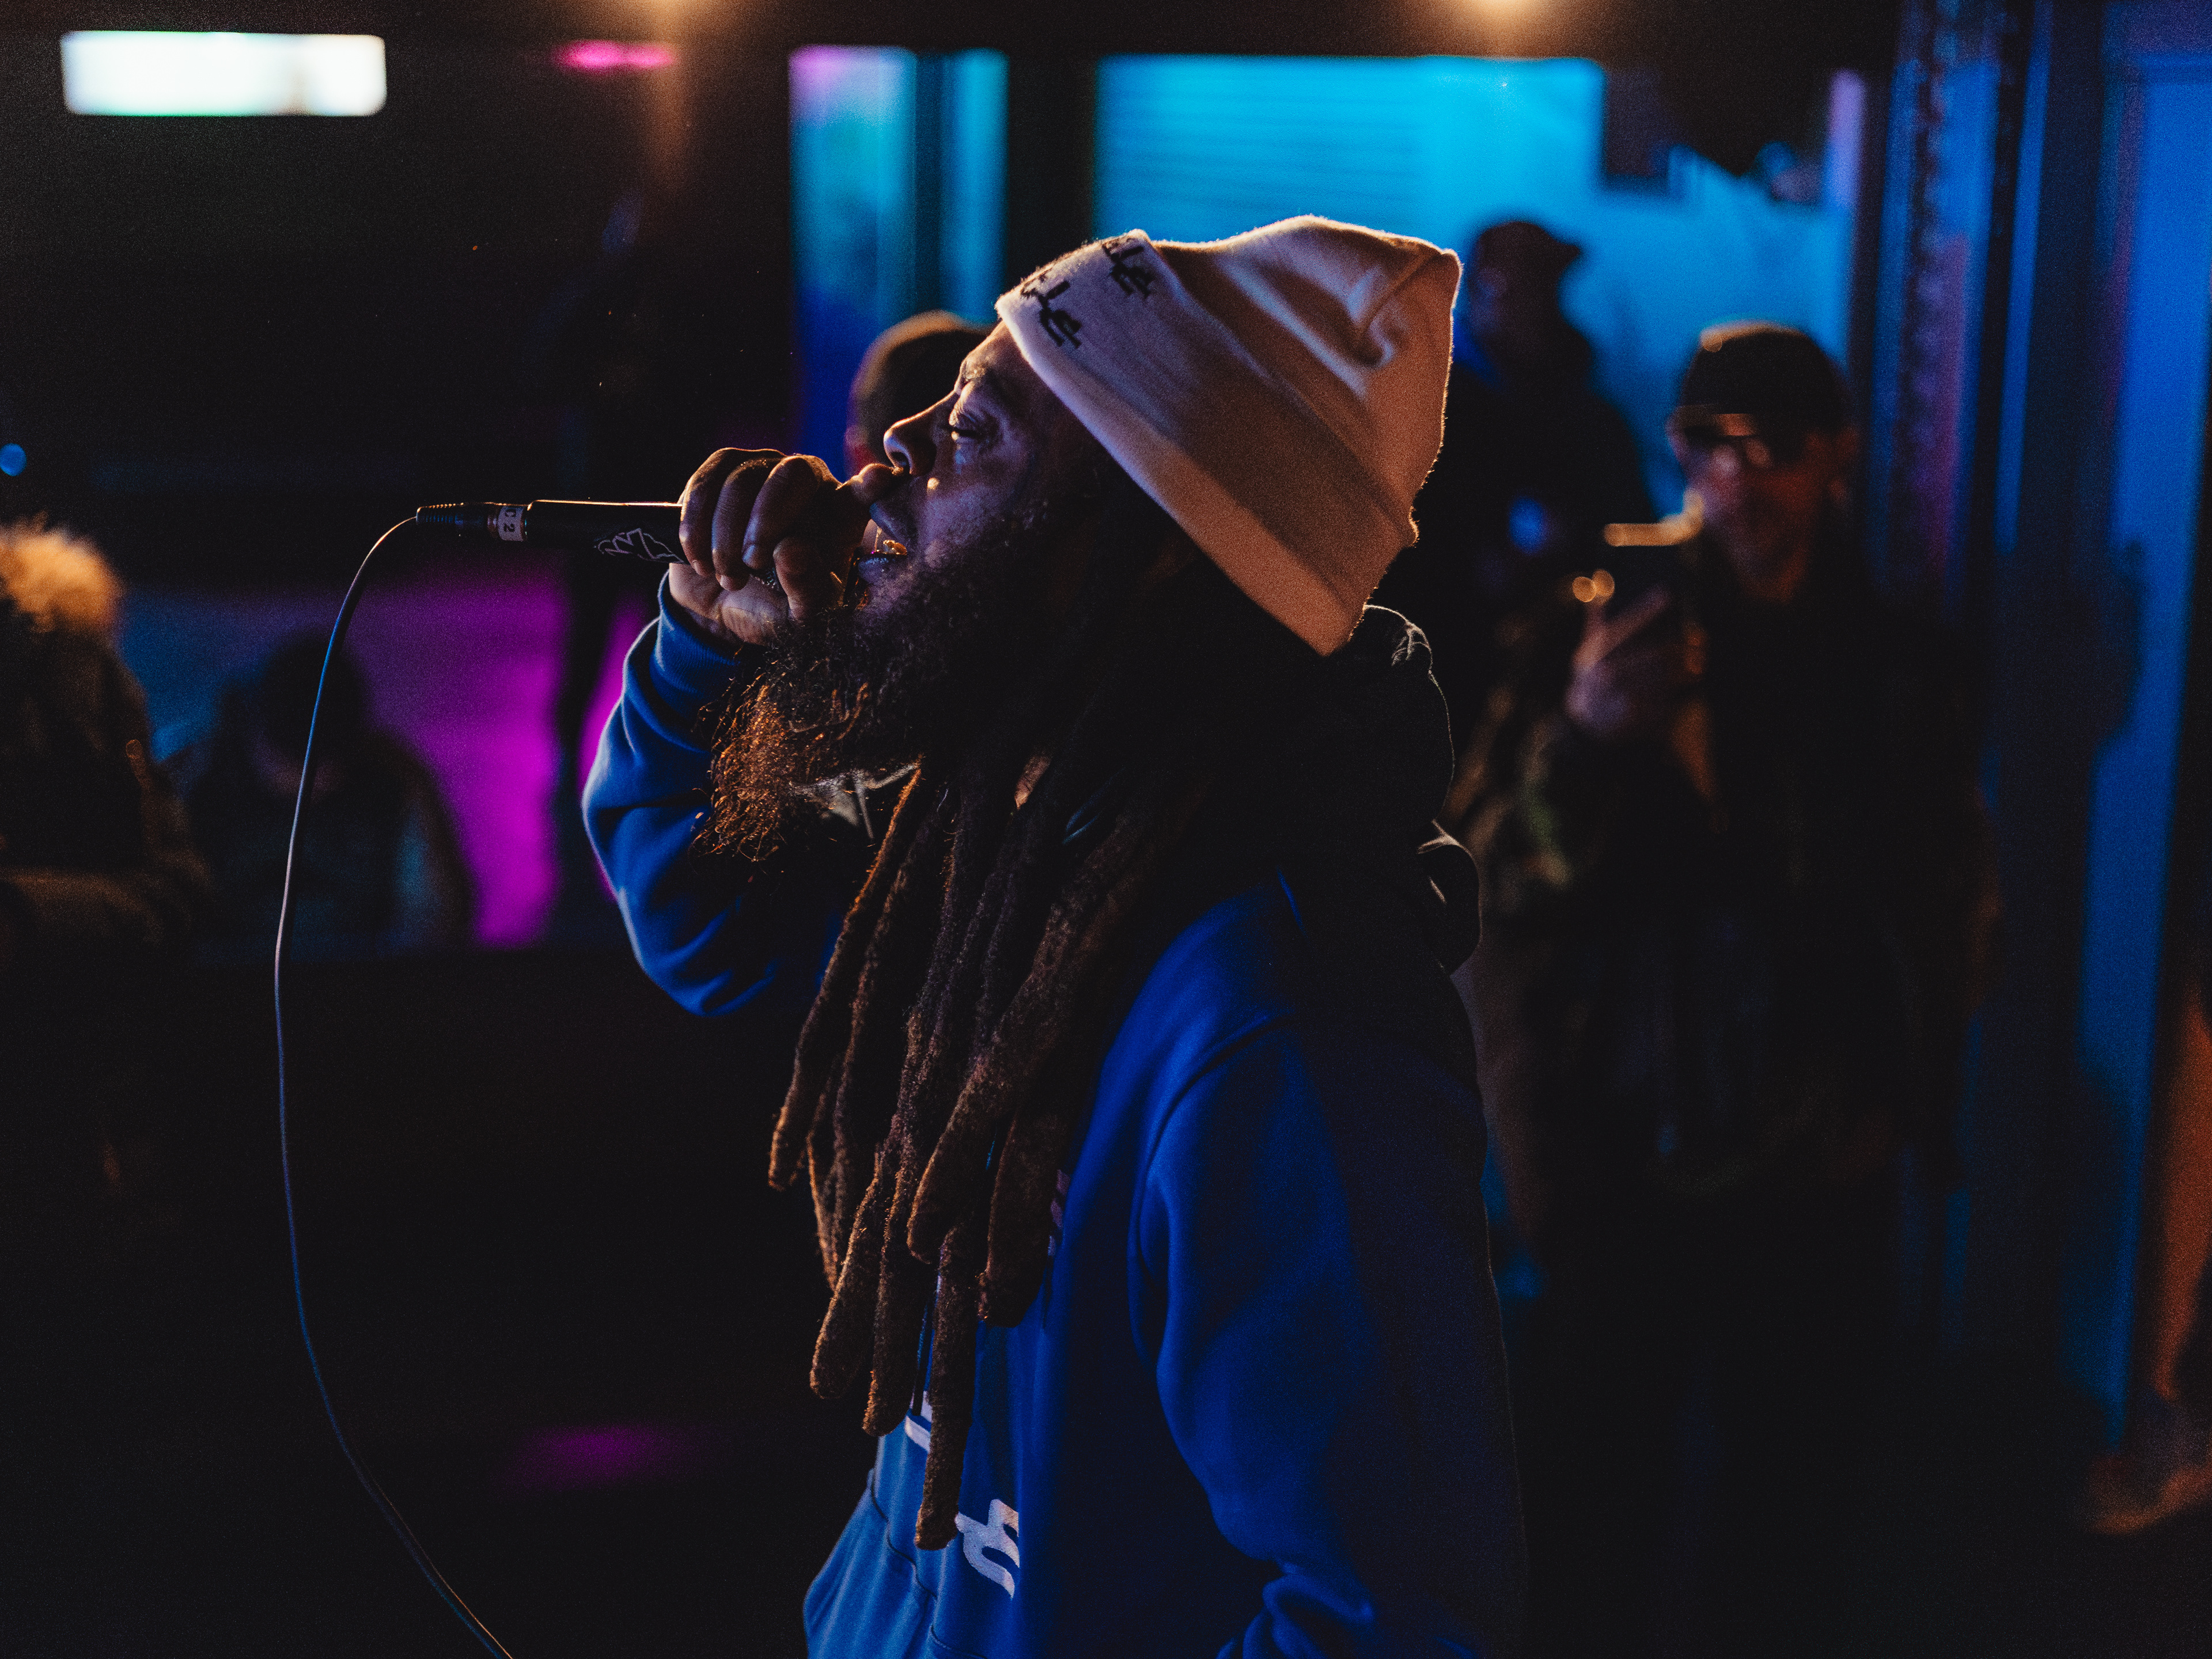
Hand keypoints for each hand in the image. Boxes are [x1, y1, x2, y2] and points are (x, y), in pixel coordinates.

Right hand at [666, 449, 896, 649]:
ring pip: (742, 479)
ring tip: (728, 577)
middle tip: (751, 563)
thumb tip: (791, 550)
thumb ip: (805, 589)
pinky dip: (696, 525)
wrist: (719, 601)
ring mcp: (764, 468)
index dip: (870, 485)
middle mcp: (809, 482)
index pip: (863, 493)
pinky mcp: (722, 469)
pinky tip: (699, 559)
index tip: (880, 479)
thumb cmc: (773, 606)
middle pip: (793, 474)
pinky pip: (706, 483)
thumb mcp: (796, 615)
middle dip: (766, 519)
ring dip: (726, 534)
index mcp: (841, 516)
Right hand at [1563, 585, 1695, 742]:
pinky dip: (1679, 693)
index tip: (1668, 593)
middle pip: (1658, 653)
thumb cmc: (1592, 680)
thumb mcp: (1588, 651)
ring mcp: (1621, 695)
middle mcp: (1608, 673)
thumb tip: (1602, 585)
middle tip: (1698, 641)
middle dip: (1682, 647)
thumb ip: (1597, 620)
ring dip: (1686, 670)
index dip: (1648, 608)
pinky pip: (1668, 699)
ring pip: (1667, 676)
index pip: (1627, 625)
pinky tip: (1682, 687)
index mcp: (1598, 653)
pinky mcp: (1636, 716)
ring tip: (1695, 665)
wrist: (1587, 726)